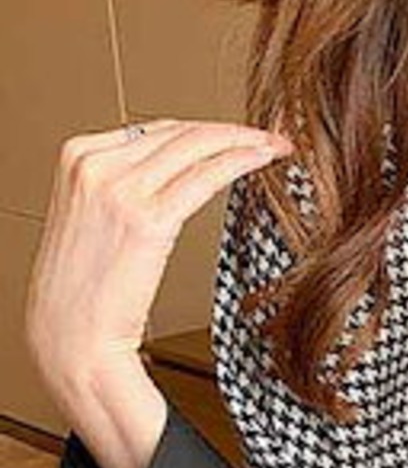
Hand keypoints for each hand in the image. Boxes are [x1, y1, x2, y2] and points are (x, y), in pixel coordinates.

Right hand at [24, 118, 293, 406]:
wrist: (73, 337)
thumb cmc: (86, 295)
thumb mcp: (94, 223)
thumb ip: (123, 192)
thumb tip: (168, 180)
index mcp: (79, 157)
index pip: (154, 130)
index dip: (204, 130)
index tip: (234, 134)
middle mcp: (95, 164)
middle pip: (179, 132)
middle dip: (231, 130)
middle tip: (268, 136)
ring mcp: (119, 188)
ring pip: (196, 146)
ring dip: (244, 142)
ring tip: (275, 147)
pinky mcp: (146, 219)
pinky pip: (204, 177)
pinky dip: (240, 162)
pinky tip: (263, 160)